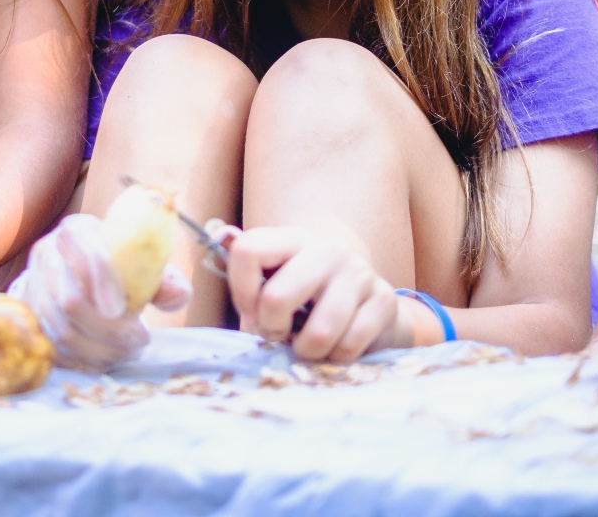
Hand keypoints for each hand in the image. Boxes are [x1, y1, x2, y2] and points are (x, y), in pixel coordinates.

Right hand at [8, 213, 190, 371]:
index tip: (125, 309)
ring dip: (99, 348)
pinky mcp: (29, 315)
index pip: (85, 248)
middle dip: (108, 328)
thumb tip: (178, 294)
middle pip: (69, 299)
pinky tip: (106, 358)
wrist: (75, 270)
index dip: (103, 278)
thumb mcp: (142, 263)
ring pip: (61, 328)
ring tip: (128, 351)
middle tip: (140, 339)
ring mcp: (33, 285)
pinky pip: (53, 345)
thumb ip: (164, 279)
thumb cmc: (117, 265)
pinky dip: (82, 358)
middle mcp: (47, 253)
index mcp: (77, 231)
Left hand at [224, 226, 401, 362]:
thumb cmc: (309, 301)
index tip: (251, 310)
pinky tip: (336, 347)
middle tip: (278, 335)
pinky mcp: (383, 300)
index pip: (247, 250)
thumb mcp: (276, 285)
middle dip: (271, 329)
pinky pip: (349, 344)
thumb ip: (248, 283)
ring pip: (319, 331)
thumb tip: (213, 250)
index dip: (241, 291)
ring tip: (307, 346)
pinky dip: (336, 357)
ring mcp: (358, 272)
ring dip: (307, 351)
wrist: (370, 307)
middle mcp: (326, 249)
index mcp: (292, 239)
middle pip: (277, 297)